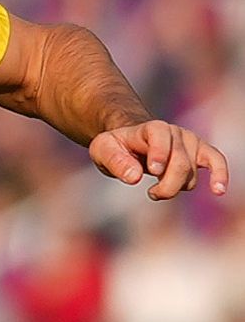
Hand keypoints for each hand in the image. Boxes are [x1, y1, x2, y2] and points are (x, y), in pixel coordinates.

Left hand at [90, 119, 229, 200]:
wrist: (131, 142)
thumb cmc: (115, 146)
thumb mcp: (103, 150)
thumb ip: (116, 162)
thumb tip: (134, 177)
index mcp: (150, 128)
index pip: (160, 136)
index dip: (159, 152)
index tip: (153, 170)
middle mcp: (174, 132)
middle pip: (179, 163)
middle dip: (167, 184)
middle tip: (152, 193)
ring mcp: (190, 142)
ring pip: (190, 172)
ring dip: (175, 187)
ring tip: (155, 191)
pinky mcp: (200, 152)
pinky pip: (216, 160)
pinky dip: (219, 174)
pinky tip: (218, 190)